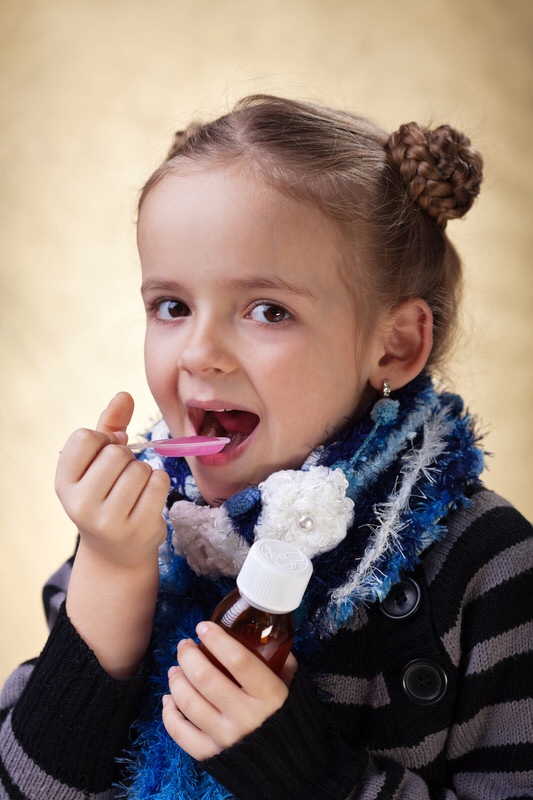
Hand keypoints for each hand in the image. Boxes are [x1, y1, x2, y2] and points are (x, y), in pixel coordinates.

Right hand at [55, 391, 169, 567]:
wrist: (117, 550)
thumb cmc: (107, 494)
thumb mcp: (98, 462)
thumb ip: (109, 425)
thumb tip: (124, 395)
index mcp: (64, 483)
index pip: (84, 438)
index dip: (103, 439)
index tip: (106, 453)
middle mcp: (80, 504)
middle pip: (116, 453)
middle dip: (127, 458)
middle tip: (122, 477)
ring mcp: (109, 520)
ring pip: (141, 468)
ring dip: (145, 472)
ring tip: (135, 490)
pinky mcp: (138, 528)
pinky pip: (160, 482)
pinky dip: (160, 483)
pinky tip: (149, 497)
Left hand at [162, 621, 297, 759]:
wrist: (292, 768)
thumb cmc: (291, 720)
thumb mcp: (294, 686)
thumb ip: (281, 662)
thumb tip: (262, 637)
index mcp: (270, 696)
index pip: (238, 660)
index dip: (217, 640)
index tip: (203, 626)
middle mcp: (245, 717)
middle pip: (205, 678)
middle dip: (188, 655)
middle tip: (184, 644)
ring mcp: (226, 738)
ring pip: (188, 702)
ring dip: (176, 680)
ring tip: (175, 669)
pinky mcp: (211, 756)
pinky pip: (180, 732)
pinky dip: (169, 713)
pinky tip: (168, 699)